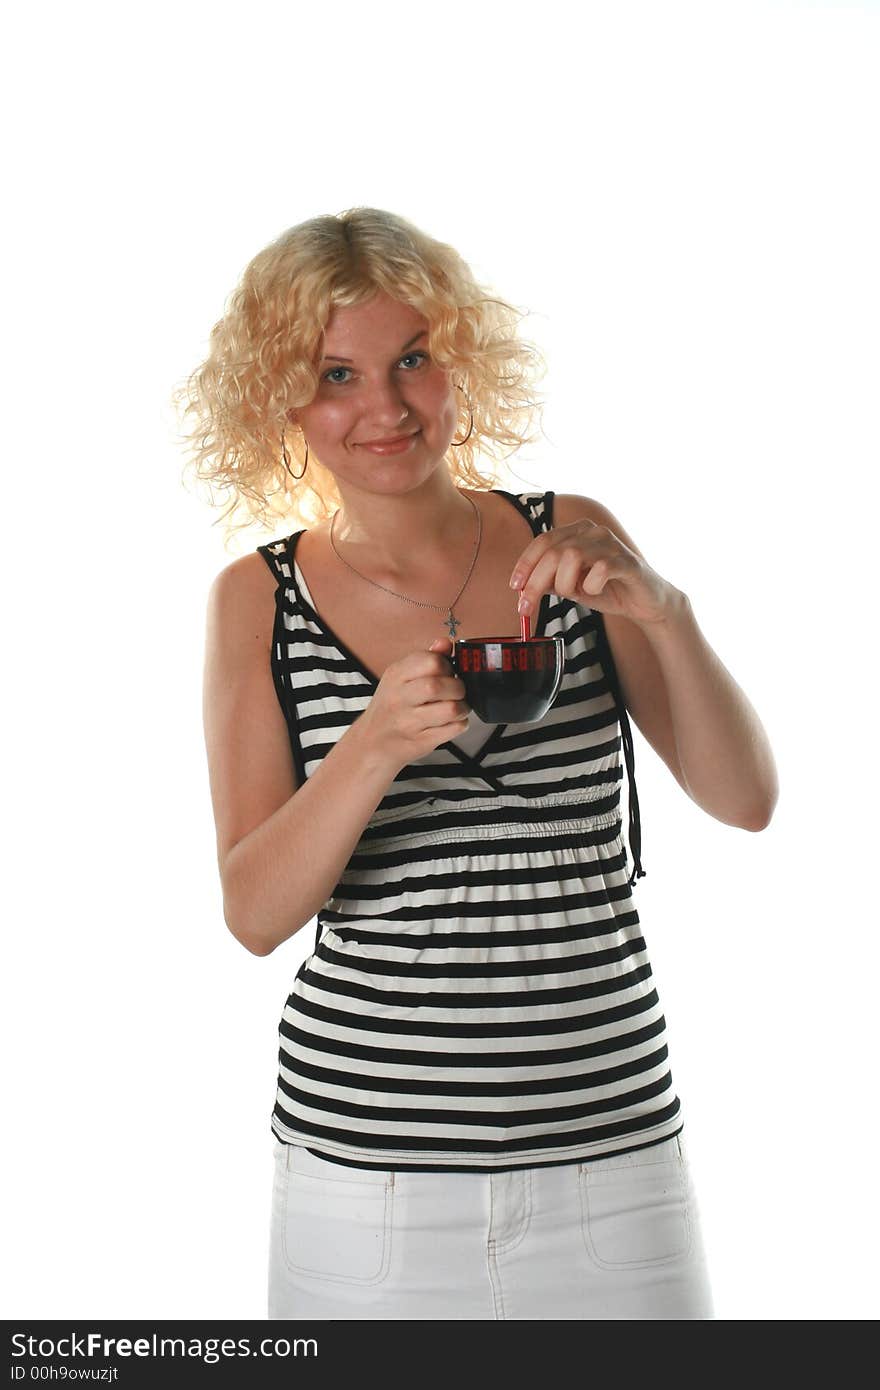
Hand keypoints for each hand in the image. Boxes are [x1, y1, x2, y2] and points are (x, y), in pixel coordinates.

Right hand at [357, 636, 469, 770]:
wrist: (371, 742)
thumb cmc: (391, 706)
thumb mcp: (400, 678)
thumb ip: (425, 659)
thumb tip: (445, 642)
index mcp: (396, 675)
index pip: (431, 661)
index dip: (447, 665)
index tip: (448, 672)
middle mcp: (400, 697)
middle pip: (438, 686)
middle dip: (457, 687)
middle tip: (456, 692)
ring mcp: (409, 722)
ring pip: (450, 709)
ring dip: (462, 707)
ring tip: (457, 708)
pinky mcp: (420, 741)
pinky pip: (453, 729)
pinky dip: (460, 724)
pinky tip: (451, 722)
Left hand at [509, 518, 679, 627]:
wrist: (645, 603)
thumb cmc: (607, 590)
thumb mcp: (571, 587)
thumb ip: (550, 581)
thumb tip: (523, 586)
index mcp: (577, 532)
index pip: (543, 541)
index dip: (525, 563)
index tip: (515, 587)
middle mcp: (593, 531)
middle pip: (553, 551)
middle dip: (536, 582)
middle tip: (527, 607)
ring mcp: (611, 543)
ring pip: (572, 556)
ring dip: (566, 584)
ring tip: (577, 594)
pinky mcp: (626, 561)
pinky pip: (599, 570)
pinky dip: (592, 586)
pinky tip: (598, 590)